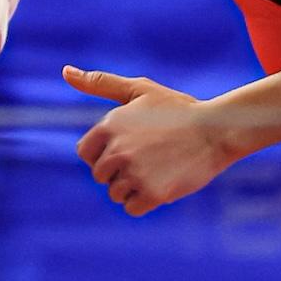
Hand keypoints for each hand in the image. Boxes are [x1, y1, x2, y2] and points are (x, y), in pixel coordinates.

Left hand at [67, 65, 237, 215]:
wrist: (216, 130)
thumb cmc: (177, 109)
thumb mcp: (138, 89)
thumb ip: (100, 83)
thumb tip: (65, 71)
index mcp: (109, 126)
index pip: (85, 153)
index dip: (102, 153)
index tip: (125, 148)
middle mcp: (117, 151)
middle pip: (100, 176)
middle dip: (118, 171)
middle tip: (147, 158)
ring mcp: (134, 174)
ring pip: (116, 193)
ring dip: (132, 187)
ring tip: (157, 169)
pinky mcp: (152, 194)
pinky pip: (132, 208)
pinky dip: (143, 201)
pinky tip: (161, 183)